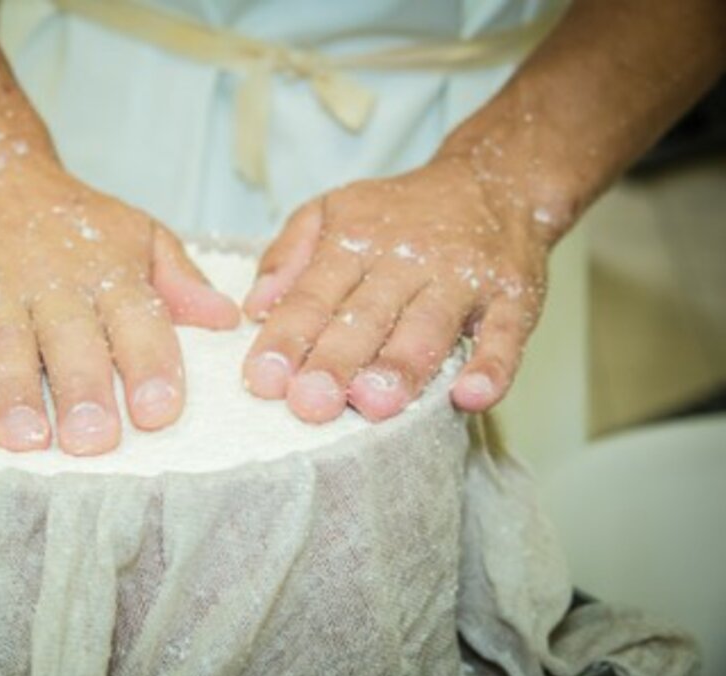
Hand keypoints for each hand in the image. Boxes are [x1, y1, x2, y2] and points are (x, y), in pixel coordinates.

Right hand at [0, 165, 238, 454]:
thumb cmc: (76, 220)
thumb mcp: (140, 235)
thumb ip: (180, 281)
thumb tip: (228, 320)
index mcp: (110, 274)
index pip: (138, 320)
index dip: (150, 363)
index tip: (159, 412)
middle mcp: (53, 283)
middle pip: (70, 339)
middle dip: (82, 388)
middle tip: (93, 440)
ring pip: (3, 340)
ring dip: (10, 390)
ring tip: (23, 439)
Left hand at [242, 155, 548, 423]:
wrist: (493, 180)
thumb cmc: (397, 213)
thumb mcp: (331, 211)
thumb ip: (287, 255)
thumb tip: (253, 307)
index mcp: (354, 242)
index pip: (313, 295)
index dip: (288, 337)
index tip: (263, 380)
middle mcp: (406, 261)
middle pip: (366, 316)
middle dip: (337, 360)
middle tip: (310, 403)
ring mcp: (462, 279)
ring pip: (428, 326)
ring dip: (403, 365)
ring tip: (375, 404)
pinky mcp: (513, 297)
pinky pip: (505, 335)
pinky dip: (493, 366)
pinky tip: (472, 396)